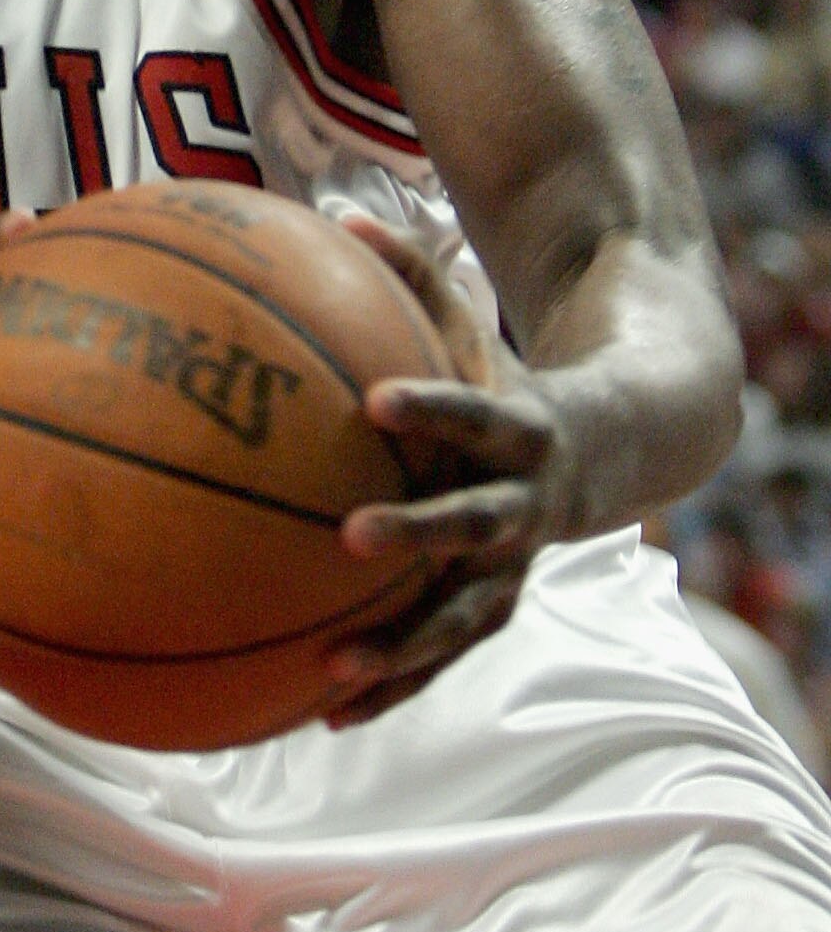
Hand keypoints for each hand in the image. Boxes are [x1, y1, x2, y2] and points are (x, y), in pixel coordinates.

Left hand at [323, 214, 581, 727]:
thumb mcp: (473, 327)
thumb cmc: (509, 377)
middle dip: (417, 535)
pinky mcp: (492, 607)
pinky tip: (322, 714)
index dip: (432, 407)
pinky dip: (393, 685)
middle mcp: (524, 507)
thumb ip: (412, 275)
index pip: (475, 415)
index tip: (377, 403)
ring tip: (334, 670)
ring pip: (463, 617)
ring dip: (404, 646)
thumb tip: (337, 217)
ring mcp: (513, 567)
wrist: (609, 450)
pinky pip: (442, 656)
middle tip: (349, 539)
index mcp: (518, 431)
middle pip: (474, 527)